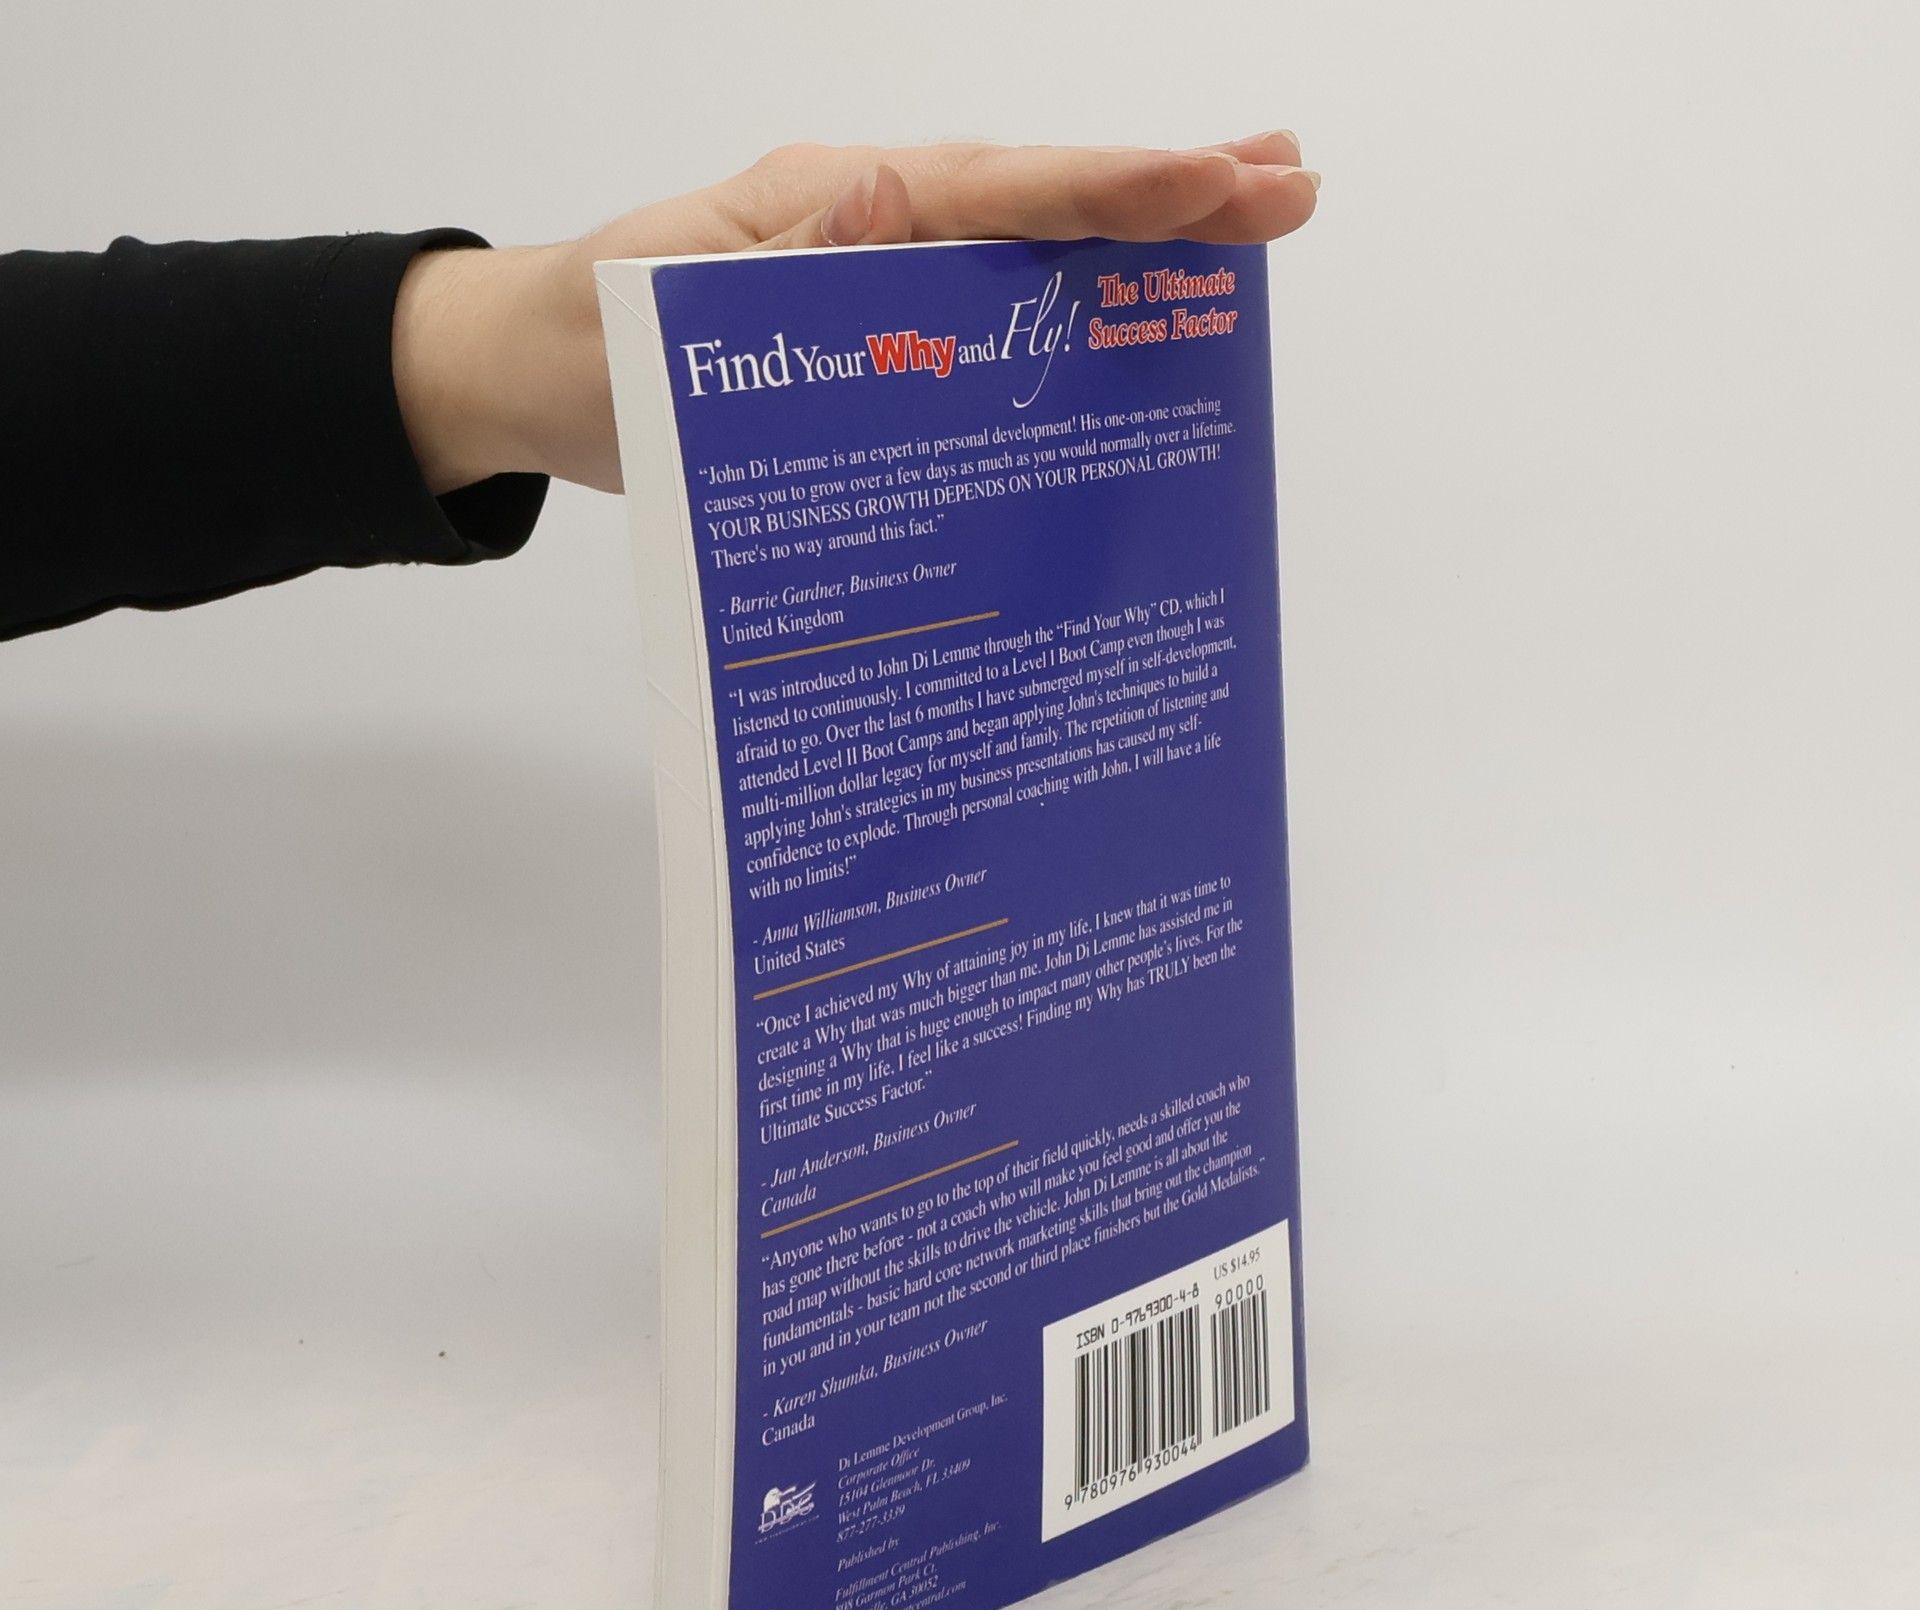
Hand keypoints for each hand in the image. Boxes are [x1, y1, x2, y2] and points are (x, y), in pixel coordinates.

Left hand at [393, 136, 1319, 496]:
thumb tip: (893, 198)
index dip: (1113, 188)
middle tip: (1291, 186)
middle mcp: (875, 225)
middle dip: (1169, 195)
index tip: (1222, 180)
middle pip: (1042, 205)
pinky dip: (1072, 302)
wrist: (531, 378)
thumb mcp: (664, 310)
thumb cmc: (587, 347)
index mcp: (835, 208)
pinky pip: (991, 312)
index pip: (998, 192)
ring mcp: (883, 276)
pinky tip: (1137, 316)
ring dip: (1140, 240)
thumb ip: (779, 260)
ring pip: (1030, 251)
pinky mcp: (879, 333)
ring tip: (1251, 220)